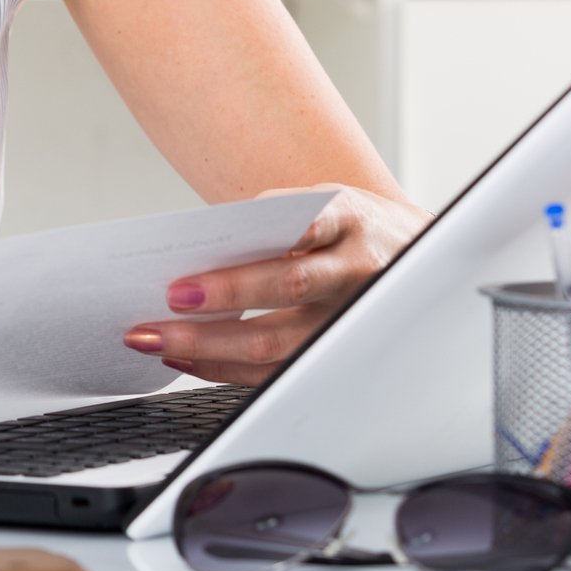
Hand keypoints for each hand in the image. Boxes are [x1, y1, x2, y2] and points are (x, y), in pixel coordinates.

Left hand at [124, 185, 431, 385]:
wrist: (413, 254)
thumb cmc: (347, 227)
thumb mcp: (320, 201)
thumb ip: (271, 218)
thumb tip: (194, 246)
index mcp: (347, 218)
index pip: (297, 235)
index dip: (245, 263)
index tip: (185, 283)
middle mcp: (357, 269)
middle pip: (286, 290)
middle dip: (220, 303)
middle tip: (161, 310)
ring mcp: (351, 317)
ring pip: (280, 344)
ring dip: (210, 347)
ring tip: (156, 340)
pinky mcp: (338, 354)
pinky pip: (278, 369)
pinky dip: (226, 367)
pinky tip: (188, 360)